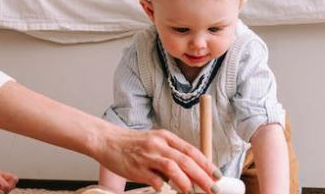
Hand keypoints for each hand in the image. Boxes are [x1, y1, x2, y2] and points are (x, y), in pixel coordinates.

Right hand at [99, 127, 219, 193]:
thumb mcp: (153, 141)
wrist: (106, 140)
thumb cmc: (131, 143)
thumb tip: (191, 171)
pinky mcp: (137, 168)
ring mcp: (147, 156)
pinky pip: (155, 180)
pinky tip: (166, 190)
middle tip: (213, 189)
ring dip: (186, 182)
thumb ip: (170, 152)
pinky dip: (164, 187)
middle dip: (203, 177)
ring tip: (193, 192)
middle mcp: (158, 144)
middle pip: (186, 160)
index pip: (191, 150)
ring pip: (173, 168)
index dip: (206, 164)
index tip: (217, 176)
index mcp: (164, 137)